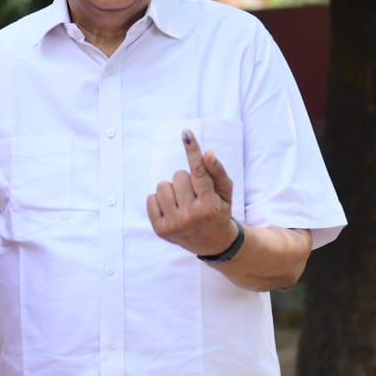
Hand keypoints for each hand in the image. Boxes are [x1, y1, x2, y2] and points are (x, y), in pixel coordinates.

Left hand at [146, 129, 237, 255]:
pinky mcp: (160, 229)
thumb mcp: (225, 191)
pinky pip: (150, 199)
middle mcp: (191, 216)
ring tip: (182, 201)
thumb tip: (206, 153)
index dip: (192, 151)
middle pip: (178, 176)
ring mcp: (174, 224)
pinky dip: (159, 200)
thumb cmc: (218, 210)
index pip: (199, 172)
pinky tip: (171, 209)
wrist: (212, 242)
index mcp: (209, 205)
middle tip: (194, 195)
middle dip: (185, 181)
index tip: (186, 134)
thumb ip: (217, 171)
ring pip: (162, 186)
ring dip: (171, 189)